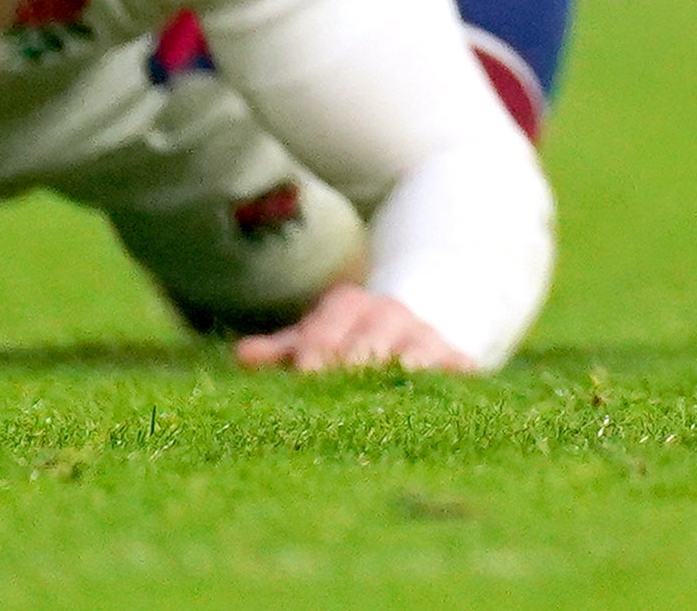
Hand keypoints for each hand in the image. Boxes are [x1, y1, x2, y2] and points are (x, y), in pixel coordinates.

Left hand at [232, 281, 478, 374]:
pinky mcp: (453, 357)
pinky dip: (451, 377)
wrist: (407, 328)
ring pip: (413, 350)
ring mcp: (423, 334)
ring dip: (405, 366)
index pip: (327, 330)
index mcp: (347, 305)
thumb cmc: (345, 340)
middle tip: (345, 388)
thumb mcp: (312, 339)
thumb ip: (280, 350)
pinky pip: (454, 366)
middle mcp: (387, 313)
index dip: (317, 352)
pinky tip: (448, 391)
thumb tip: (242, 358)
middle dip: (358, 363)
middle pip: (369, 341)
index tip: (308, 374)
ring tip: (395, 385)